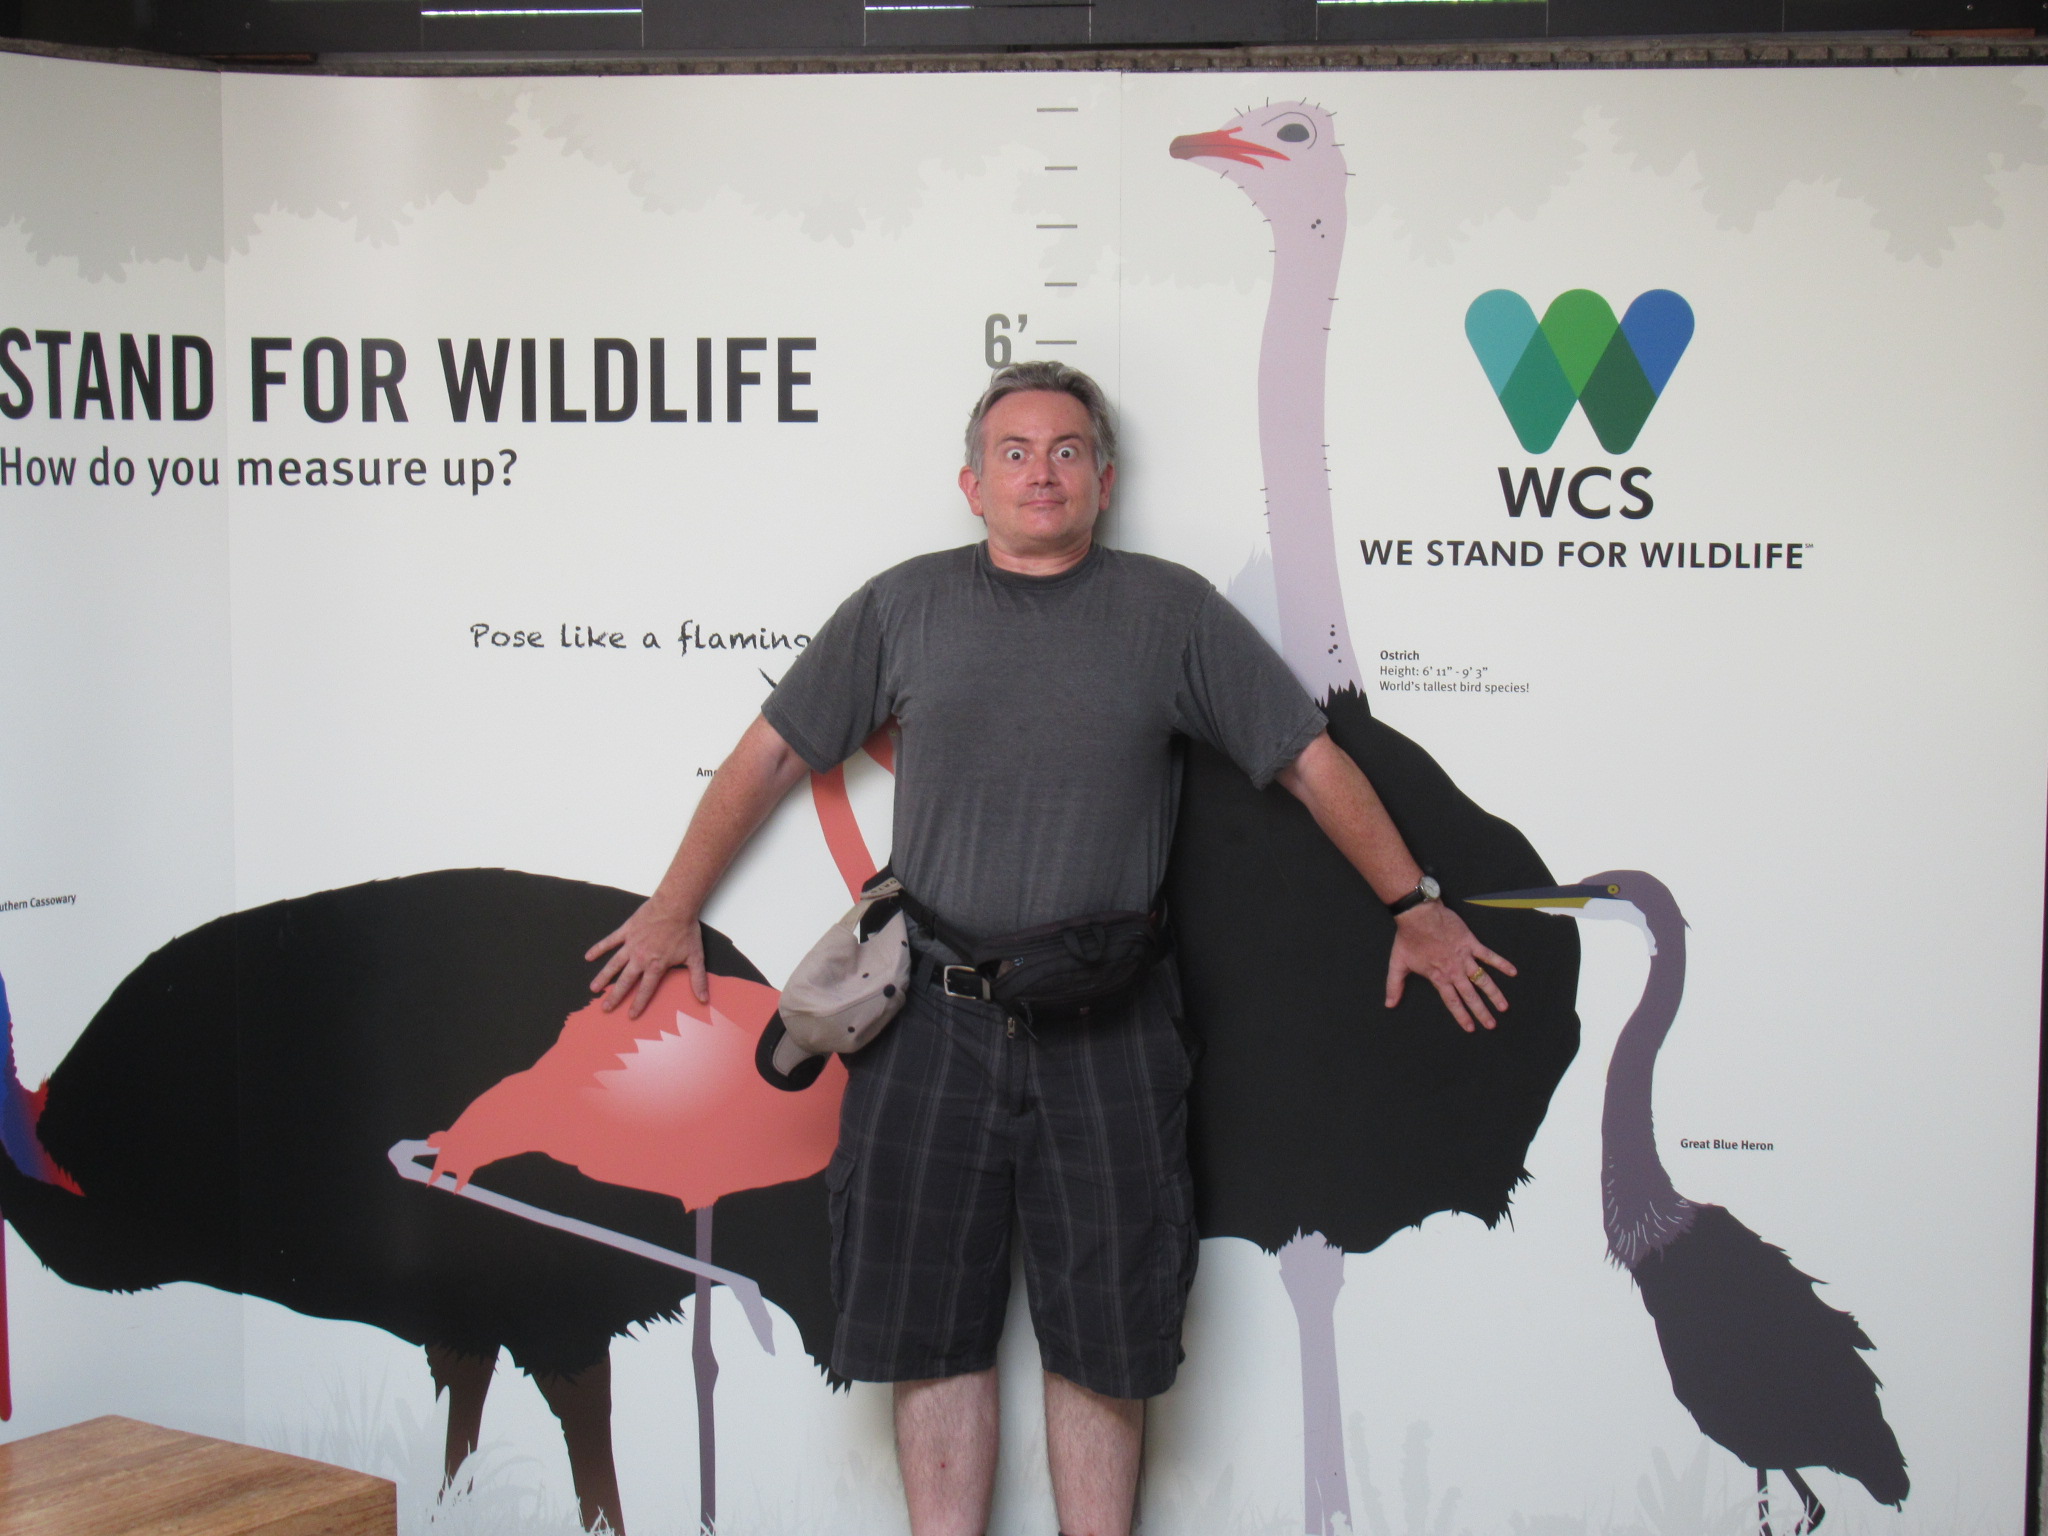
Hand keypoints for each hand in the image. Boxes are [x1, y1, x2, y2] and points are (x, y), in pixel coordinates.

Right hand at [585, 899, 706, 1017]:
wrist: (675, 905)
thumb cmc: (685, 930)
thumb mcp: (695, 957)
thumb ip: (698, 980)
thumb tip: (704, 999)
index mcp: (655, 966)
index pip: (645, 990)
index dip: (638, 1004)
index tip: (631, 1015)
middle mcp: (640, 958)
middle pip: (625, 981)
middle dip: (615, 996)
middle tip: (605, 1008)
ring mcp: (631, 944)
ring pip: (613, 964)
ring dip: (603, 977)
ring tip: (593, 989)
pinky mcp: (626, 931)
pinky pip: (609, 941)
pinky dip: (599, 949)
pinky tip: (588, 957)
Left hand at [1386, 900, 1515, 1031]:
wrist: (1418, 915)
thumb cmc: (1408, 938)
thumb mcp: (1397, 964)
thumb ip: (1394, 986)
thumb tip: (1389, 1004)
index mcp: (1438, 977)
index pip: (1452, 1001)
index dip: (1461, 1016)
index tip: (1470, 1028)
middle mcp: (1454, 971)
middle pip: (1470, 995)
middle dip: (1481, 1012)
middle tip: (1491, 1024)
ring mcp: (1464, 957)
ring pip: (1483, 979)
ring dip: (1494, 994)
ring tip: (1504, 1006)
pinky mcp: (1470, 943)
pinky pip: (1489, 955)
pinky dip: (1501, 963)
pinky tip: (1513, 972)